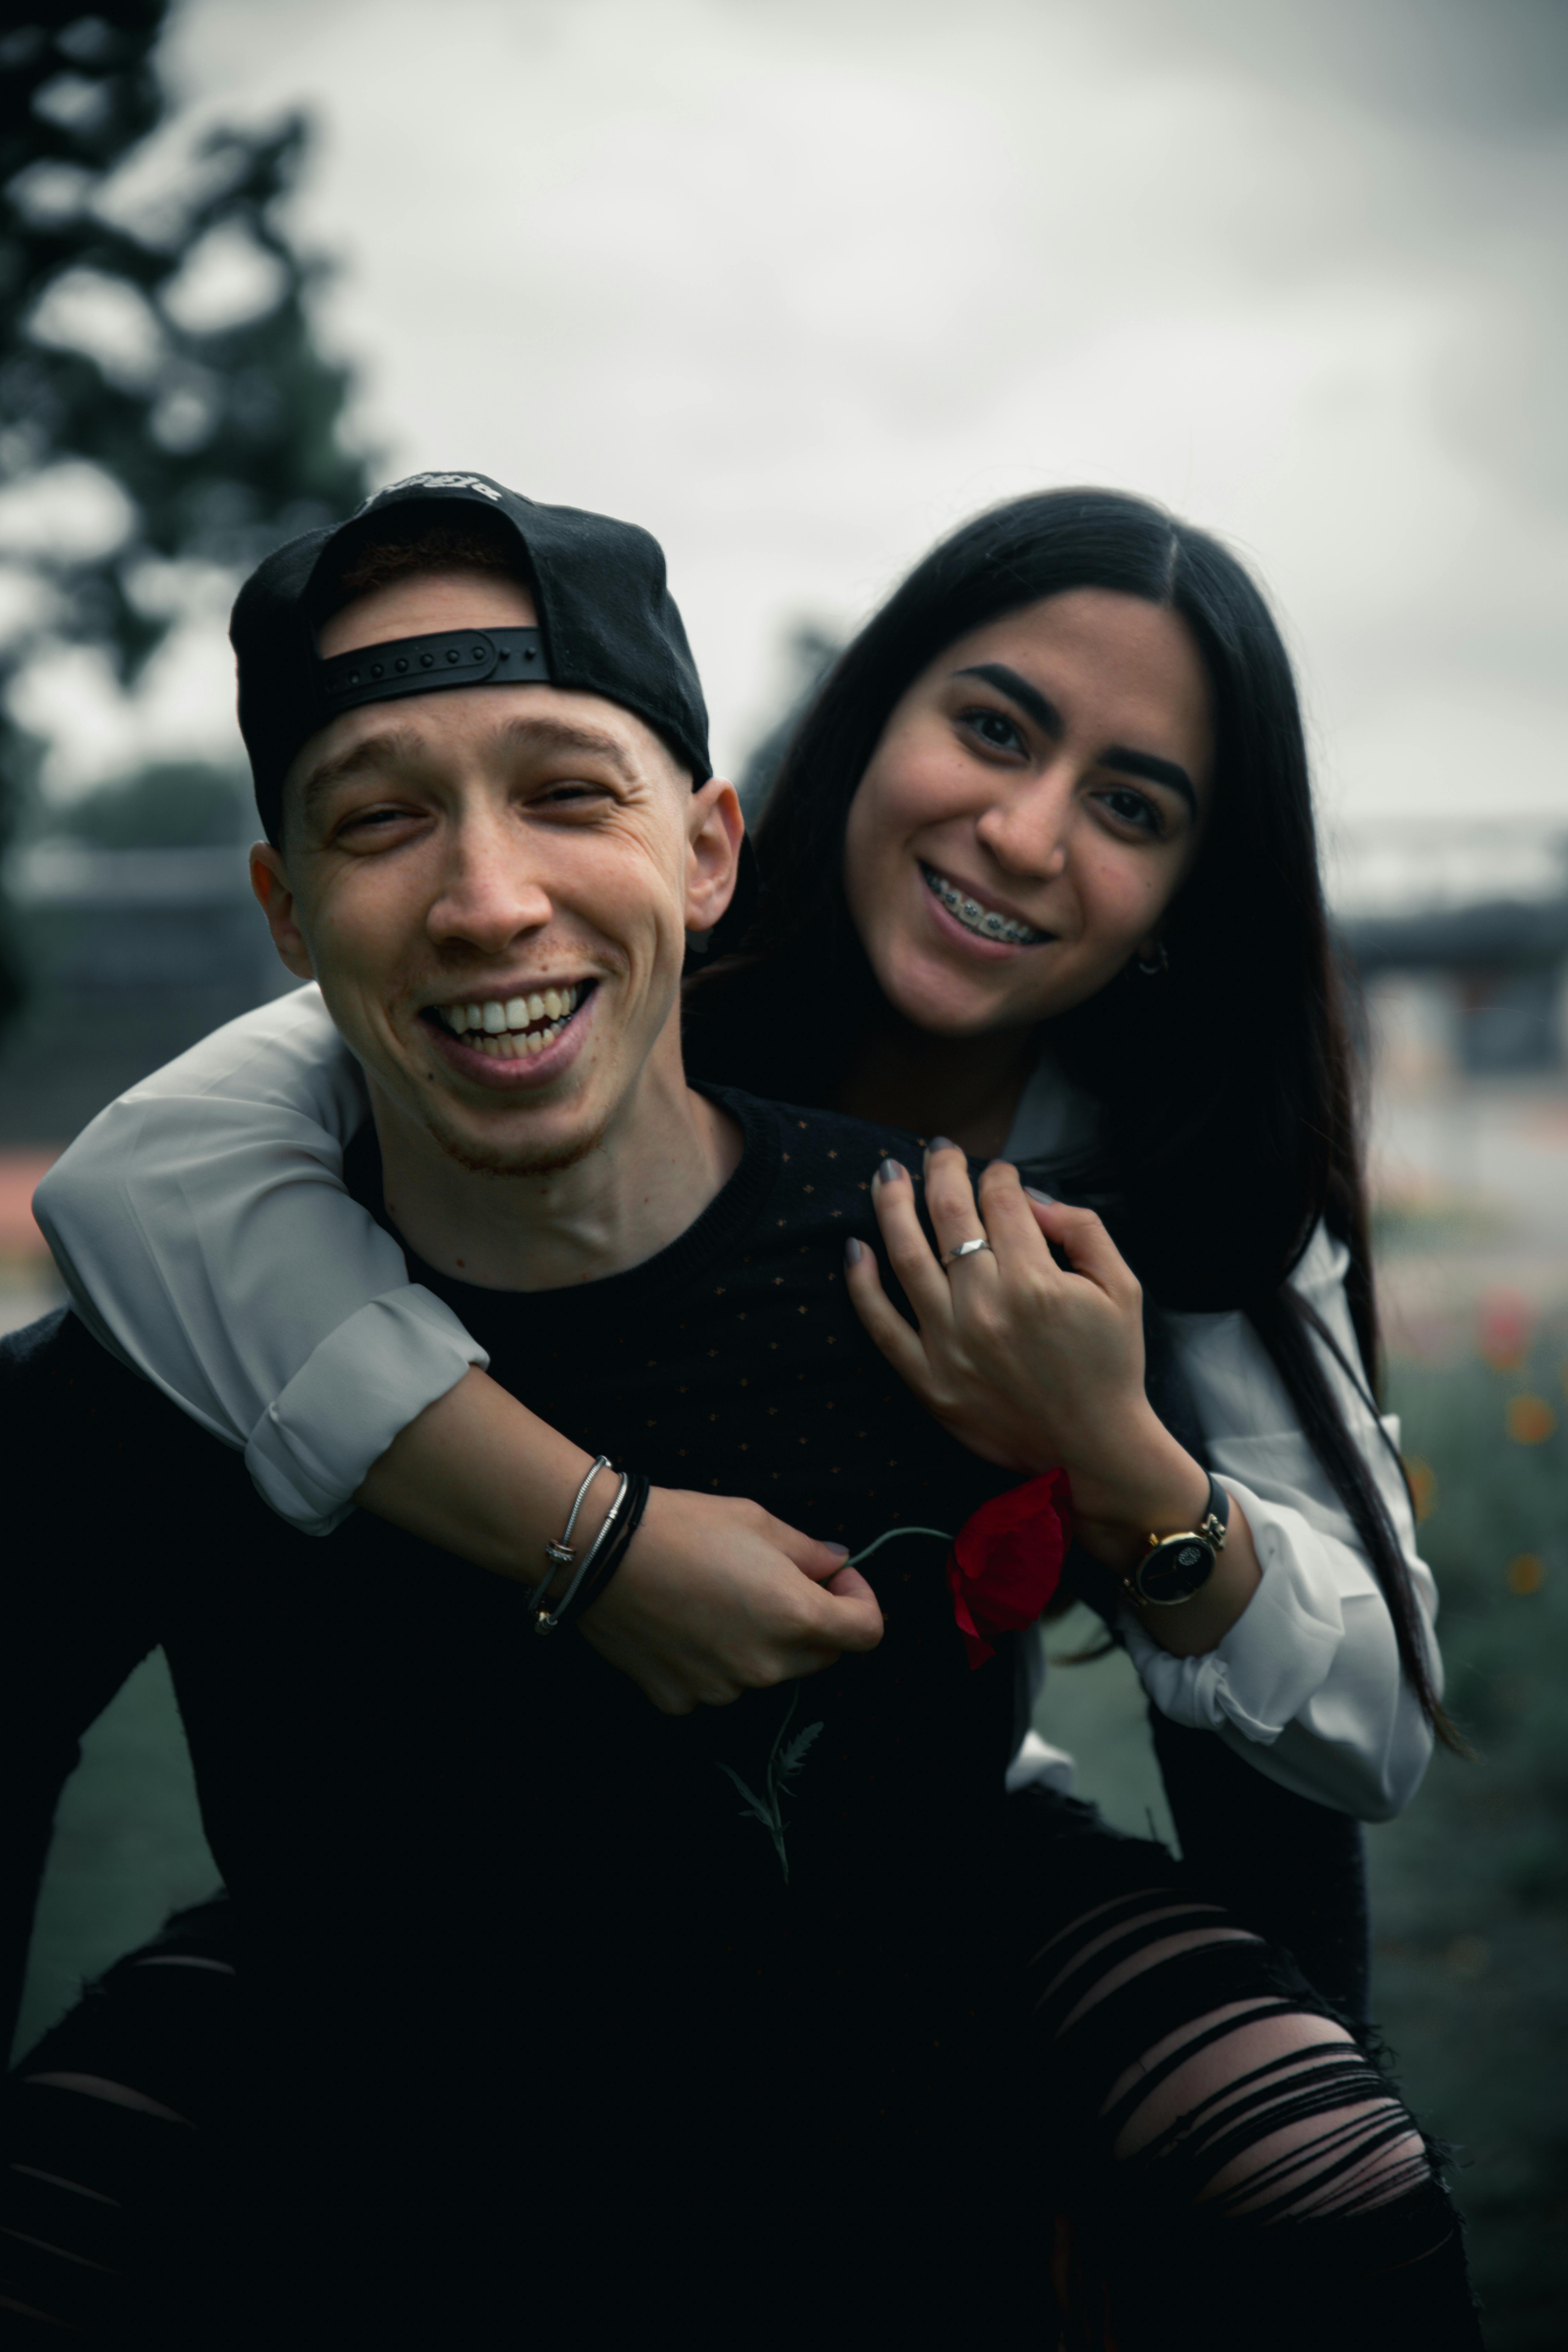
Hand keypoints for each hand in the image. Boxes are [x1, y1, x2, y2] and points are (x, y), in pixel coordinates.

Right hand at [579, 1487, 883, 1713]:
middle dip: (814, 1623)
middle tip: (777, 1582)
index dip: (860, 1600)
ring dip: (759, 1643)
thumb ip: (808, 1552)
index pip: (867, 1632)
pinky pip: (714, 1684)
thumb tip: (836, 1565)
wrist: (599, 1552)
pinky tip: (683, 1624)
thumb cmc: (682, 1526)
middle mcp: (765, 1666)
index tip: (836, 1579)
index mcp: (795, 1617)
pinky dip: (710, 1661)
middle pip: (821, 1657)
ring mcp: (721, 1690)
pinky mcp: (680, 1700)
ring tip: (717, 1598)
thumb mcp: (757, 1521)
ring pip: (765, 1672)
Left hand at [843, 1144, 1193, 1525]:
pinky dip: (861, 1283)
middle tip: (937, 1148)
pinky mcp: (927, 1380)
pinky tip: (854, 1247)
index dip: (997, 1174)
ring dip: (892, 1205)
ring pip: (906, 1256)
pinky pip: (880, 1325)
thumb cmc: (1111, 1364)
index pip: (1000, 1202)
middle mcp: (985, 1307)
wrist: (1095, 1448)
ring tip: (887, 1173)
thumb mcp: (1122, 1286)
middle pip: (948, 1214)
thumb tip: (1029, 1199)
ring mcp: (949, 1344)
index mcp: (1034, 1281)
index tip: (996, 1169)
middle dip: (941, 1170)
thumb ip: (1082, 1229)